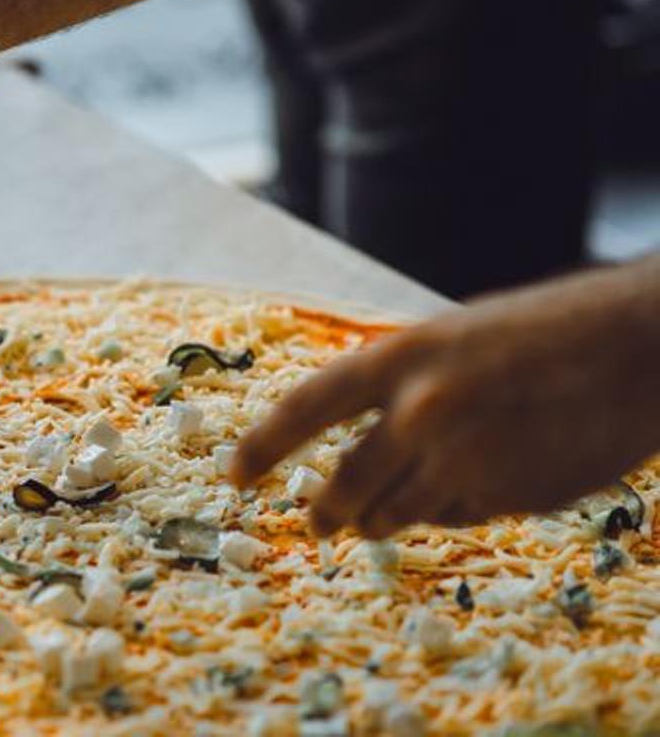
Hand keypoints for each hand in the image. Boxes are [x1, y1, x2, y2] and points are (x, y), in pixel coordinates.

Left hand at [230, 260, 659, 538]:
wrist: (640, 348)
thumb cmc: (544, 332)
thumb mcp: (454, 339)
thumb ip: (403, 391)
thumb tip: (360, 454)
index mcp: (402, 356)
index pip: (306, 409)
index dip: (264, 446)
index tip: (235, 478)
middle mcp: (421, 412)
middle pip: (345, 485)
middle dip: (325, 511)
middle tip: (317, 522)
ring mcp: (464, 460)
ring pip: (394, 514)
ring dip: (381, 519)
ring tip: (380, 514)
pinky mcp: (506, 498)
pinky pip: (451, 518)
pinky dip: (446, 510)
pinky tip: (472, 483)